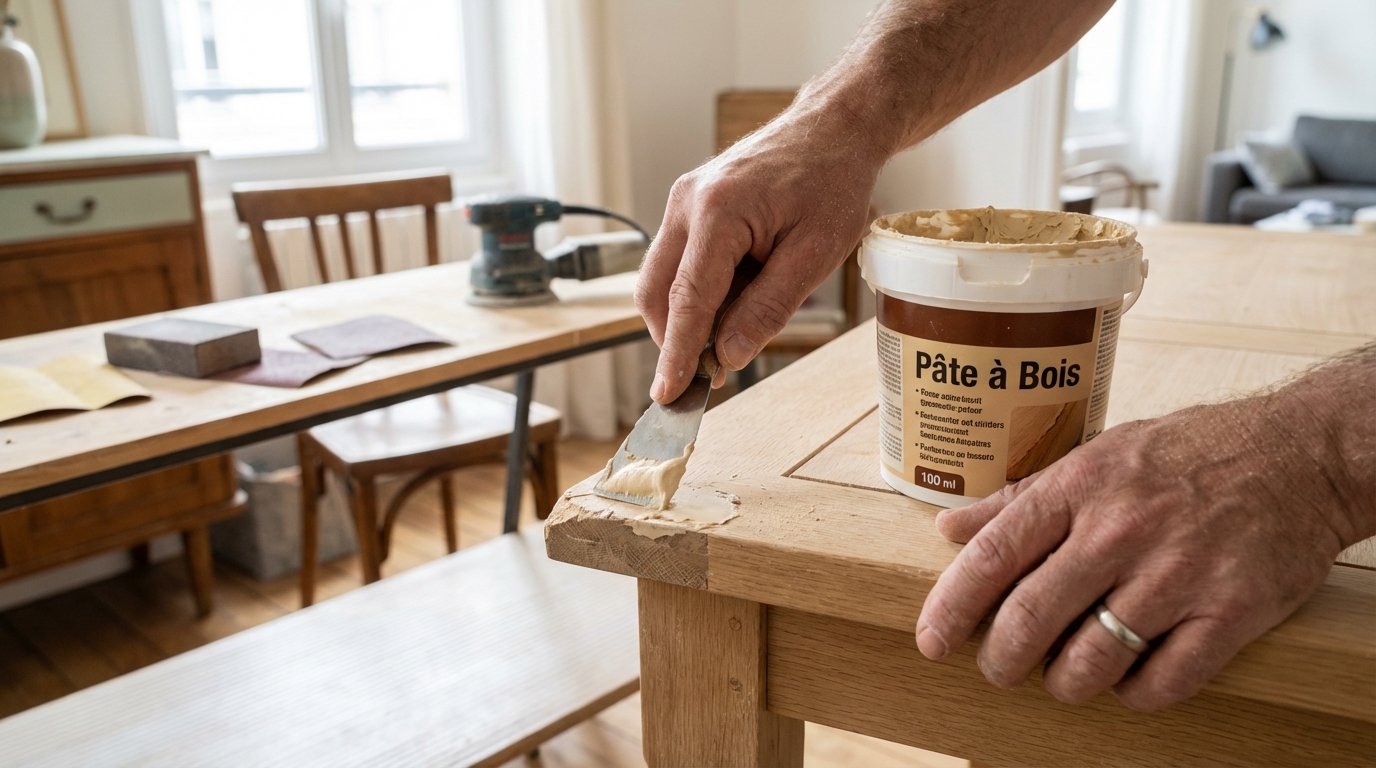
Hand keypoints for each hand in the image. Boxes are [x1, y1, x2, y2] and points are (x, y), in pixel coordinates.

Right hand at [636, 108, 882, 402]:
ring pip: (661, 280)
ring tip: (735, 332)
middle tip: (710, 376)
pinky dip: (698, 293)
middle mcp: (687, 202)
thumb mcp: (815, 254)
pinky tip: (736, 300)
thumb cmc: (833, 182)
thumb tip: (727, 356)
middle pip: (657, 293)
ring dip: (688, 318)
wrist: (833, 129)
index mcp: (719, 211)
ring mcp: (683, 201)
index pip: (687, 299)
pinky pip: (678, 262)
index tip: (667, 395)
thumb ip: (768, 308)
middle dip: (675, 340)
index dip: (676, 353)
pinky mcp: (688, 206)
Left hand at [914, 395, 1367, 710]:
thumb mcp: (1096, 455)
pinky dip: (1135, 695)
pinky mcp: (1229, 612)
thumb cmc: (1188, 452)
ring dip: (1065, 684)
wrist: (1300, 454)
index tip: (931, 641)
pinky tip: (1130, 679)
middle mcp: (1120, 530)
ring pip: (1091, 662)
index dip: (951, 606)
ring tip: (1065, 678)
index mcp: (1079, 487)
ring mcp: (1176, 574)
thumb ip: (1021, 497)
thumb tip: (949, 527)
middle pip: (1030, 619)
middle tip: (999, 670)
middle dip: (1001, 661)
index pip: (993, 556)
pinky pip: (1162, 683)